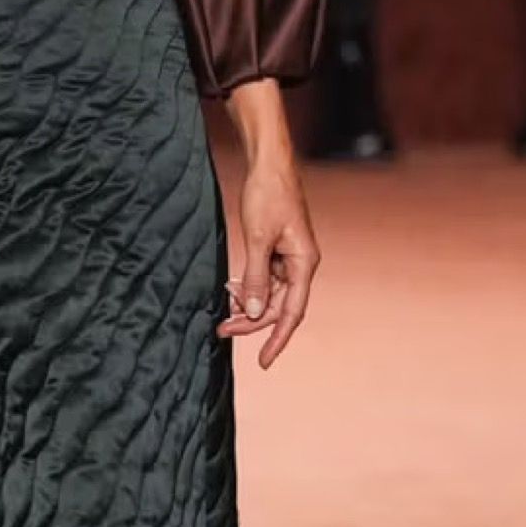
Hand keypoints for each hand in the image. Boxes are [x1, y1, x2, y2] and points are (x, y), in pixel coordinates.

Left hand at [215, 150, 319, 367]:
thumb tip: (254, 312)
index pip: (291, 312)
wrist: (268, 164)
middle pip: (278, 306)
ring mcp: (289, 258)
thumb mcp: (257, 239)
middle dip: (251, 319)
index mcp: (304, 263)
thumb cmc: (268, 195)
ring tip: (224, 303)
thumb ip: (256, 278)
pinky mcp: (277, 250)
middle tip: (222, 327)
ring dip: (248, 302)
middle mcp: (300, 264)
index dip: (277, 339)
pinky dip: (248, 286)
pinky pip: (264, 278)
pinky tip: (232, 286)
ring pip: (269, 294)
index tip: (263, 362)